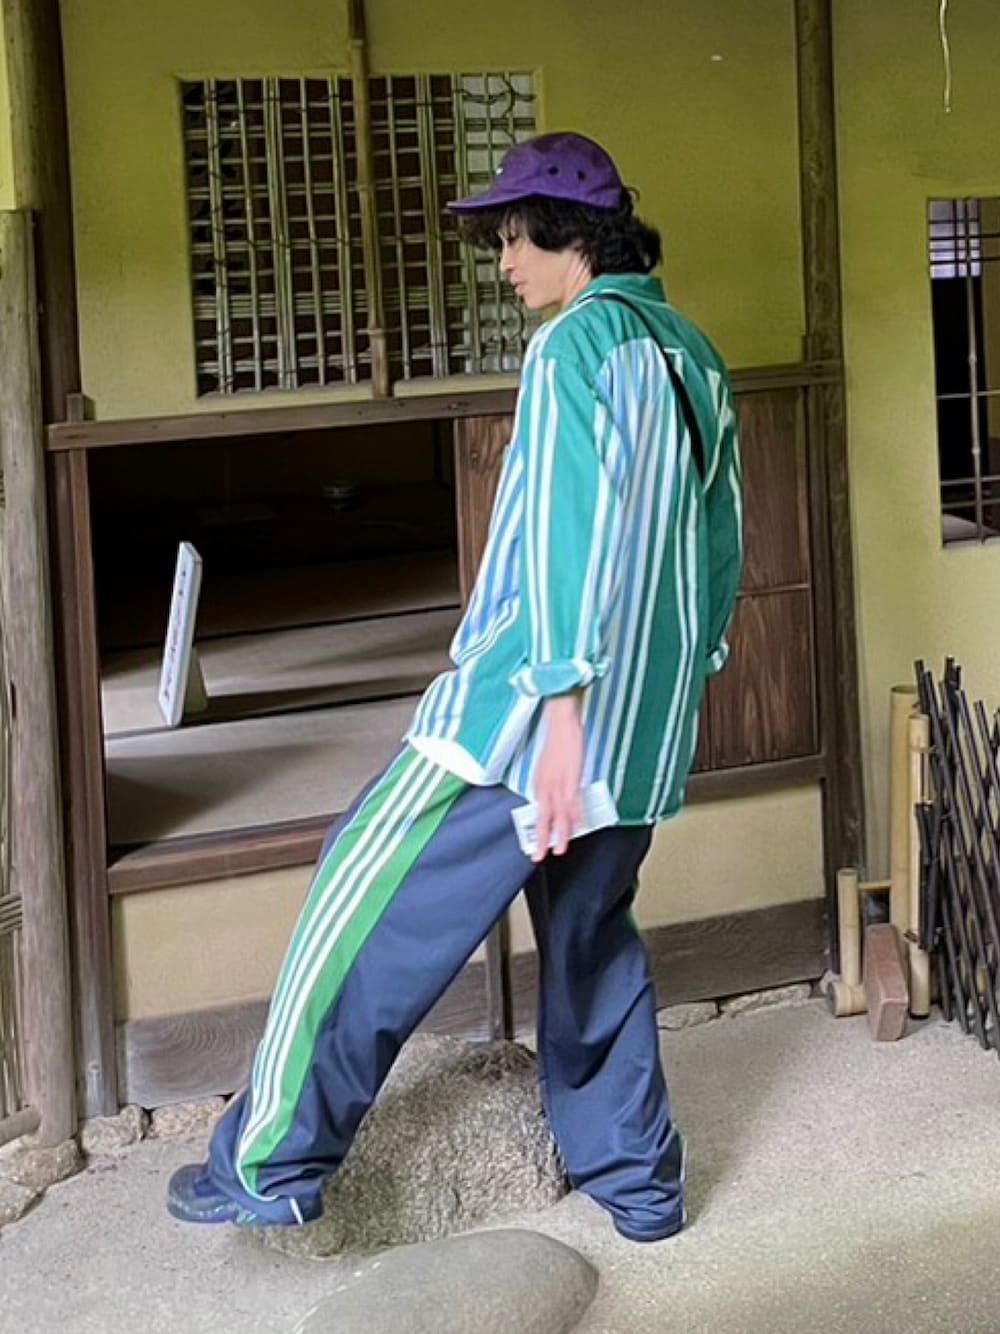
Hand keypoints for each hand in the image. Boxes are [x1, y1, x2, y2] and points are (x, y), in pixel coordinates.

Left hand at [532, 693, 583, 861]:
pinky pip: (572, 801)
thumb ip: (550, 782)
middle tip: (538, 856)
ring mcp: (558, 783)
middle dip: (542, 838)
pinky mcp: (571, 778)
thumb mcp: (549, 765)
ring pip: (558, 814)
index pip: (538, 812)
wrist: (562, 722)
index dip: (538, 829)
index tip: (537, 844)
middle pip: (543, 817)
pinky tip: (577, 826)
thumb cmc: (558, 742)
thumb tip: (553, 796)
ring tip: (560, 849)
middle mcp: (545, 785)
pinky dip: (575, 815)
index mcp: (539, 783)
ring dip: (560, 833)